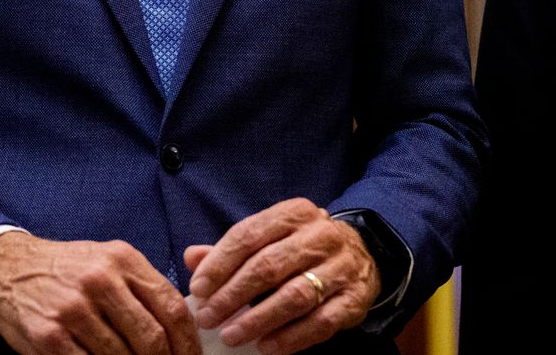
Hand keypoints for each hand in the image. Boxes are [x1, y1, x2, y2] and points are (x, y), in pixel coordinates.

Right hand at [0, 230, 199, 354]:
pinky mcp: (51, 336)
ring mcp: (74, 309)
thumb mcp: (107, 261)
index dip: (188, 343)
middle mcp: (100, 280)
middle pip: (152, 338)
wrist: (7, 268)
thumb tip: (180, 330)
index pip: (172, 307)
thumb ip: (142, 288)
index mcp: (122, 259)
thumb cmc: (65, 270)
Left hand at [184, 199, 379, 354]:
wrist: (363, 255)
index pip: (249, 235)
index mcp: (294, 213)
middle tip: (208, 318)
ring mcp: (341, 268)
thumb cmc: (303, 247)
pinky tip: (267, 346)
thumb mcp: (271, 237)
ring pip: (295, 295)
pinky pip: (321, 322)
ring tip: (231, 335)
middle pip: (269, 266)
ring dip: (258, 319)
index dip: (220, 263)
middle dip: (233, 295)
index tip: (198, 289)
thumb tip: (192, 257)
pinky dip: (291, 337)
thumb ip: (232, 249)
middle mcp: (320, 236)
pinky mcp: (355, 299)